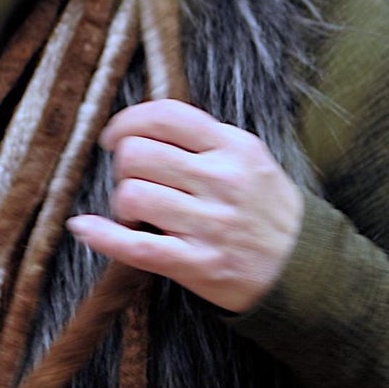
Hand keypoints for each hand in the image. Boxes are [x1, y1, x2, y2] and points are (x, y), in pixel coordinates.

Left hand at [66, 98, 302, 314]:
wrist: (305, 272)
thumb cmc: (267, 211)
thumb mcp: (251, 161)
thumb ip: (205, 140)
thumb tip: (143, 125)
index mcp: (234, 148)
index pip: (165, 115)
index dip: (127, 121)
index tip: (114, 137)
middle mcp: (221, 181)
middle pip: (138, 154)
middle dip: (123, 166)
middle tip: (132, 180)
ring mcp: (209, 224)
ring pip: (132, 196)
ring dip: (121, 202)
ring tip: (134, 211)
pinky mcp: (197, 264)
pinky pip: (133, 246)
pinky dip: (100, 235)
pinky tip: (84, 227)